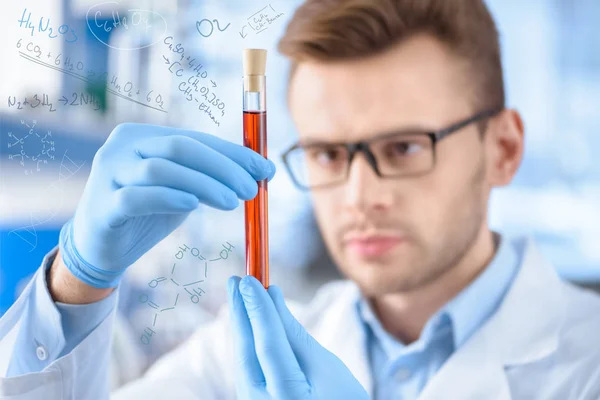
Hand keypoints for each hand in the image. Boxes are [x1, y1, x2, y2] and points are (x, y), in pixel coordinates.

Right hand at [59, 123, 274, 288]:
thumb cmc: (146, 213)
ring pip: (161, 170)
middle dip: (222, 167)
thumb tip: (263, 172)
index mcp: (144, 136)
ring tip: (233, 201)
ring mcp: (108, 173)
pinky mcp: (102, 204)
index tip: (265, 170)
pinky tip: (193, 205)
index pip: (196, 139)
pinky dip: (168, 197)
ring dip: (204, 184)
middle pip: (180, 148)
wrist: (100, 247)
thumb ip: (211, 177)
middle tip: (251, 189)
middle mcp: (123, 147)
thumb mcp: (182, 190)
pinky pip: (137, 197)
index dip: (233, 153)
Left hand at [227, 276, 369, 399]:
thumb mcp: (326, 366)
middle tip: (236, 280)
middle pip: (246, 351)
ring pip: (243, 359)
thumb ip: (294, 334)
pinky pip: (246, 368)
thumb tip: (271, 297)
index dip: (258, 309)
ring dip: (242, 325)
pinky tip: (247, 323)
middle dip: (241, 312)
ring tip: (240, 295)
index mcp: (289, 398)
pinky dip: (248, 342)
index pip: (268, 345)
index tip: (249, 280)